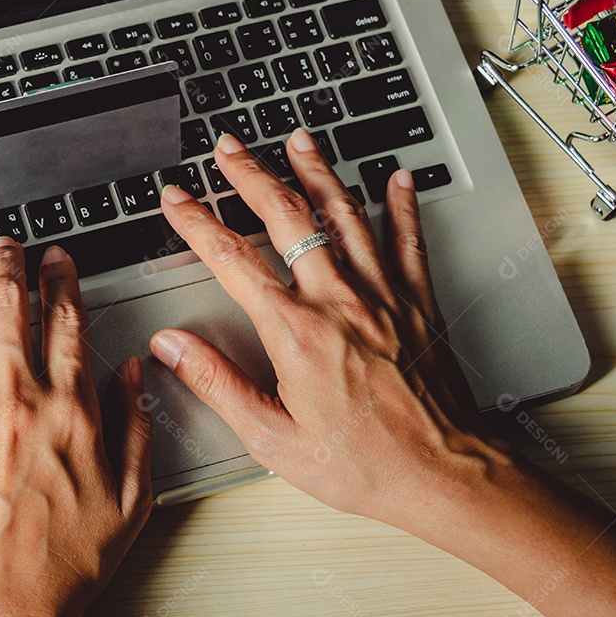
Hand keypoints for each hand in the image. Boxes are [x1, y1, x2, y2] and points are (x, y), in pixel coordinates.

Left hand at [0, 241, 151, 616]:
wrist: (9, 607)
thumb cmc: (69, 562)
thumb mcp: (133, 497)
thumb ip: (136, 427)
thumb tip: (134, 375)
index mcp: (70, 409)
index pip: (67, 323)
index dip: (62, 282)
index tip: (58, 262)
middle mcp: (15, 400)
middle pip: (8, 309)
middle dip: (9, 266)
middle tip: (7, 246)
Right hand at [154, 131, 615, 616]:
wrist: (443, 475)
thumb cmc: (362, 464)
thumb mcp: (271, 438)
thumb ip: (216, 384)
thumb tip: (172, 348)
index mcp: (296, 334)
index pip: (233, 261)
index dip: (198, 223)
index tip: (177, 201)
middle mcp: (339, 303)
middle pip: (289, 219)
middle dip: (253, 176)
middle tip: (229, 149)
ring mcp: (382, 297)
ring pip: (346, 216)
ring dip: (317, 173)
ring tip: (298, 141)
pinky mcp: (417, 304)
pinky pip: (407, 241)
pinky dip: (401, 205)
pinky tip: (395, 177)